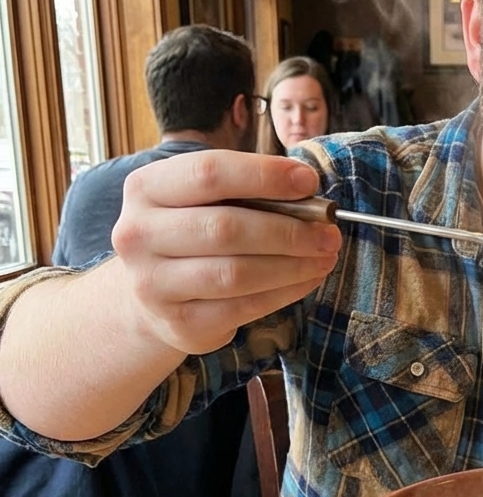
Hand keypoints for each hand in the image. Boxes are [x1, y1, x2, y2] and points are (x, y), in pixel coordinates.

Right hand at [111, 150, 341, 354]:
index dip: (265, 175)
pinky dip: (285, 292)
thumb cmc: (191, 236)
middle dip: (289, 230)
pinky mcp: (179, 323)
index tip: (309, 181)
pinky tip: (308, 279)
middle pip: (226, 228)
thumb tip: (308, 192)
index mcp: (146, 189)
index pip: (209, 173)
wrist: (150, 296)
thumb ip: (247, 191)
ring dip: (292, 265)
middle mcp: (138, 235)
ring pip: (236, 273)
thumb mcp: (203, 202)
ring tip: (325, 256)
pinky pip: (243, 307)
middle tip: (329, 233)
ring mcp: (153, 284)